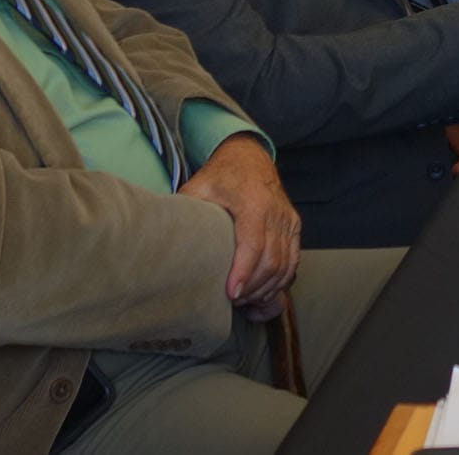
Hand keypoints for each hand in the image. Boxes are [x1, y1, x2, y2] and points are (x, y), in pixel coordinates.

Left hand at [179, 133, 300, 313]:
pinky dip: (279, 281)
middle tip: (231, 301)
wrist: (250, 157)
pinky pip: (293, 261)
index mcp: (254, 204)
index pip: (254, 245)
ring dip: (266, 288)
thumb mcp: (198, 186)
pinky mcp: (294, 227)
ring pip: (285, 266)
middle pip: (272, 261)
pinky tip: (261, 292)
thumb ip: (186, 211)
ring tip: (244, 300)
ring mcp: (289, 220)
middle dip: (252, 287)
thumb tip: (163, 238)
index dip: (243, 273)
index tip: (230, 294)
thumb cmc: (222, 174)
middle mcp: (277, 213)